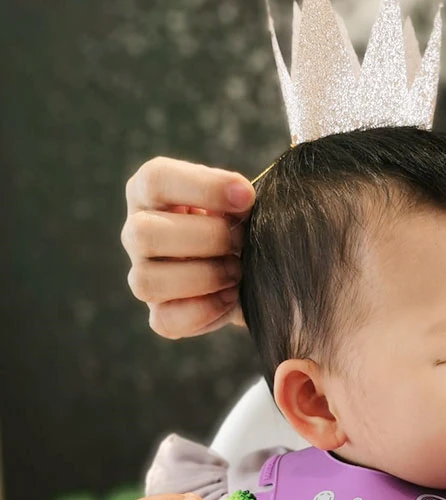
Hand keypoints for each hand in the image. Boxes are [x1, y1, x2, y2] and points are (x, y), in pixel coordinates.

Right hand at [122, 157, 254, 337]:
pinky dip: (205, 311)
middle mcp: (137, 232)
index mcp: (151, 191)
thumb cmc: (243, 222)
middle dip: (207, 239)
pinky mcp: (159, 314)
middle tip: (242, 242)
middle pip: (144, 233)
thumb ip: (240, 198)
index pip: (156, 179)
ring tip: (238, 271)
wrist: (254, 266)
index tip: (247, 197)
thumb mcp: (242, 202)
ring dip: (204, 277)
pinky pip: (165, 320)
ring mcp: (143, 275)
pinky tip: (231, 297)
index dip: (204, 187)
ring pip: (146, 281)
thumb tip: (244, 200)